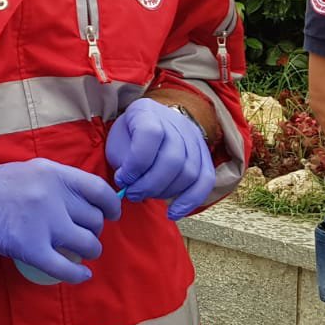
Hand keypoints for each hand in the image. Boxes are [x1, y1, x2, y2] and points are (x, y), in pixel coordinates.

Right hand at [0, 158, 120, 284]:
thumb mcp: (31, 171)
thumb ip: (58, 184)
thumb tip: (87, 205)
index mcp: (54, 173)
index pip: (99, 191)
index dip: (111, 206)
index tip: (111, 215)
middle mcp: (53, 196)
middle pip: (94, 220)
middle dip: (92, 231)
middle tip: (81, 235)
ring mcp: (42, 223)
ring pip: (87, 244)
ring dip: (88, 251)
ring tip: (79, 253)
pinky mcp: (30, 248)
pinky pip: (66, 267)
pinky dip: (78, 274)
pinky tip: (81, 275)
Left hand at [106, 98, 215, 220]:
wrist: (150, 125)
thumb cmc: (129, 137)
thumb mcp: (118, 143)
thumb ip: (123, 162)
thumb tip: (129, 186)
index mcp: (147, 112)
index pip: (151, 135)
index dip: (136, 162)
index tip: (122, 178)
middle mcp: (176, 122)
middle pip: (173, 159)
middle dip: (149, 184)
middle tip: (132, 194)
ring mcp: (194, 137)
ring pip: (189, 172)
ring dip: (165, 192)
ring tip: (145, 196)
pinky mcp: (206, 154)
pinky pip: (206, 181)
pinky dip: (190, 201)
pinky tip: (174, 213)